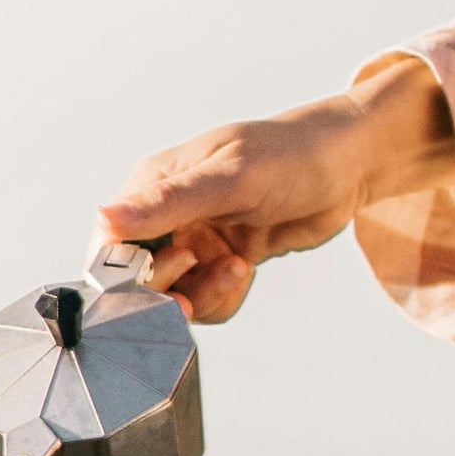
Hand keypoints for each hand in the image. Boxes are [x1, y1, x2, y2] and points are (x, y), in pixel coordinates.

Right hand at [94, 56, 454, 323]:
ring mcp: (192, 240)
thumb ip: (168, 203)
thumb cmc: (292, 155)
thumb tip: (105, 219)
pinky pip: (204, 300)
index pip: (110, 244)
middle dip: (174, 288)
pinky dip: (223, 297)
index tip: (176, 269)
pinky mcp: (217, 262)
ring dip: (206, 295)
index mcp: (154, 185)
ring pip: (173, 296)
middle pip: (138, 280)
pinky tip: (246, 270)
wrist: (349, 167)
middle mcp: (165, 215)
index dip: (130, 273)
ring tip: (238, 267)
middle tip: (217, 269)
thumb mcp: (230, 178)